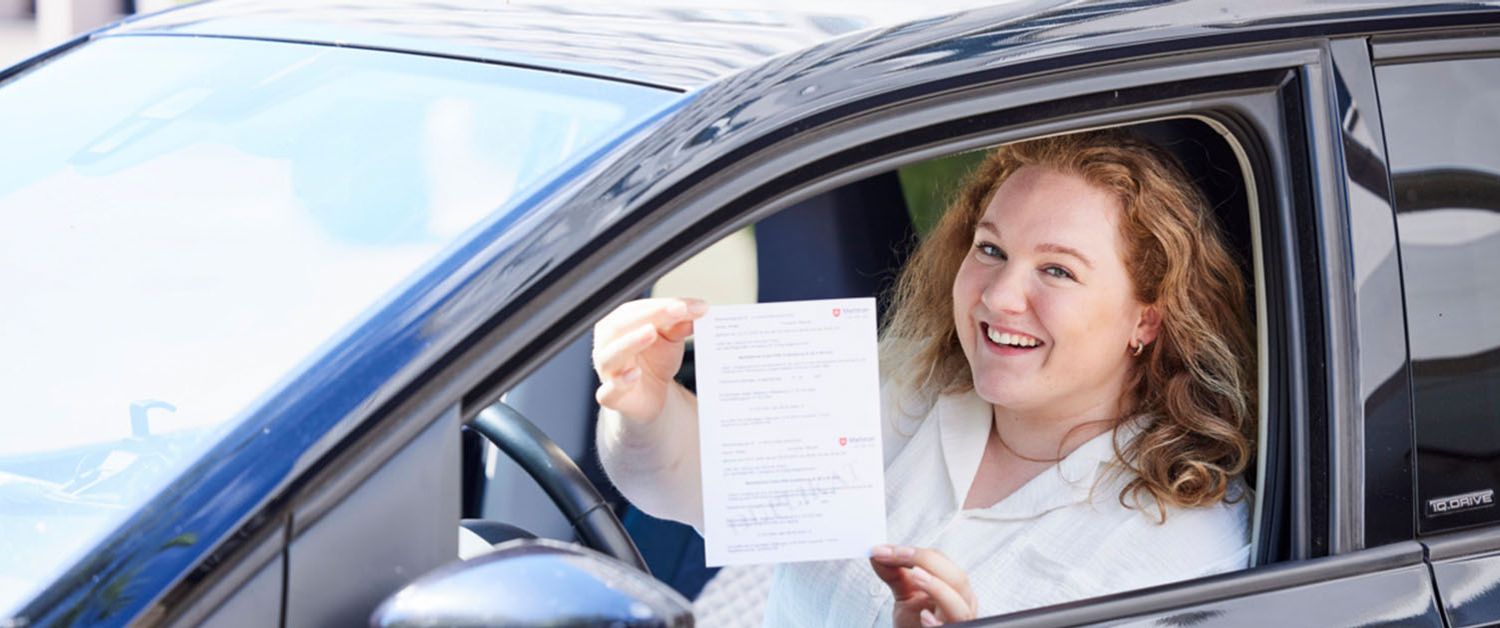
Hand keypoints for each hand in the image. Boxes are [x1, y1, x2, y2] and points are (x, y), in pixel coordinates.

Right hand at [592, 297, 707, 421]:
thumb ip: (680, 324)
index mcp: (619, 322)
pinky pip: (610, 390)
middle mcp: (608, 344)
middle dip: (651, 316)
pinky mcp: (611, 396)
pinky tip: (634, 374)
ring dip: (631, 342)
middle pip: (622, 326)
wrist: (653, 394)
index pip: (639, 309)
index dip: (664, 305)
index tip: (692, 305)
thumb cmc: (655, 360)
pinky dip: (620, 382)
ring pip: (611, 355)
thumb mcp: (671, 338)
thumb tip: (698, 309)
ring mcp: (607, 370)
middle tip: (678, 310)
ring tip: (651, 332)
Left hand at [870, 545, 977, 626]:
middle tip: (898, 555)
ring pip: (959, 606)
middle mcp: (962, 604)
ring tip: (917, 576)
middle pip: (956, 579)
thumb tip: (877, 552)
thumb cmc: (914, 621)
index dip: (916, 552)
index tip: (888, 550)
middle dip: (926, 562)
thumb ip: (893, 573)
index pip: (941, 561)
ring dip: (937, 588)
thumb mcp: (905, 593)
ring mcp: (957, 622)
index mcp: (953, 587)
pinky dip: (937, 624)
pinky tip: (924, 616)